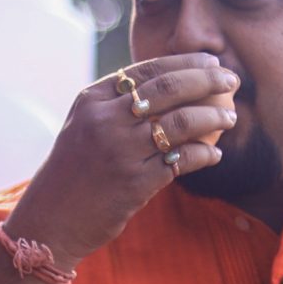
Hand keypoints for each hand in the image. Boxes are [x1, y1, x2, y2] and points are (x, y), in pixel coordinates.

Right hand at [1, 53, 240, 265]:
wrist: (50, 221)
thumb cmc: (73, 172)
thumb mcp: (83, 126)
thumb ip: (116, 104)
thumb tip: (172, 83)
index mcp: (91, 100)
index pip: (148, 69)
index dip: (187, 62)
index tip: (212, 62)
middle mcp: (105, 121)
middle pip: (170, 88)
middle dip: (209, 80)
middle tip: (233, 81)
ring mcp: (120, 152)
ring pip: (183, 122)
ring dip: (214, 117)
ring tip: (230, 117)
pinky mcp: (135, 184)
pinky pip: (183, 160)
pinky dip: (205, 154)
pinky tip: (213, 154)